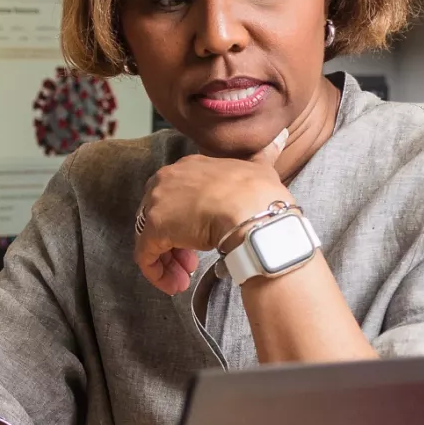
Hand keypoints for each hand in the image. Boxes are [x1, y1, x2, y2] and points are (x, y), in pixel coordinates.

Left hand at [134, 130, 290, 293]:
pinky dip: (157, 273)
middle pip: (161, 216)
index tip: (200, 239)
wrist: (252, 208)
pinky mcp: (153, 229)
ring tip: (183, 280)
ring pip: (152, 237)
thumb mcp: (261, 168)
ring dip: (168, 262)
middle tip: (191, 263)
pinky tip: (174, 286)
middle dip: (175, 243)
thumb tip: (278, 138)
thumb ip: (263, 157)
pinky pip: (145, 256)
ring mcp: (157, 203)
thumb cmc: (259, 193)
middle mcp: (167, 179)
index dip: (187, 220)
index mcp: (190, 166)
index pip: (178, 195)